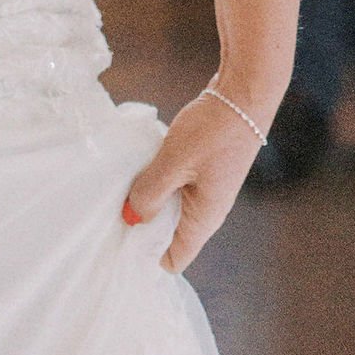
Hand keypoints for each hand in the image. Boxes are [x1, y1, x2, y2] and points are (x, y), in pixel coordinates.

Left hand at [123, 86, 268, 273]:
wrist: (244, 94)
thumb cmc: (213, 131)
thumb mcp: (174, 162)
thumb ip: (150, 192)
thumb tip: (131, 218)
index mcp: (203, 219)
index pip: (174, 259)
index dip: (146, 257)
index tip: (118, 242)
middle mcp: (206, 210)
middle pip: (168, 234)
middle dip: (141, 225)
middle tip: (110, 209)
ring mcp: (205, 189)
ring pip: (169, 206)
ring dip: (147, 197)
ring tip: (120, 186)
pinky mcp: (202, 168)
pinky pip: (174, 185)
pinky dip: (157, 179)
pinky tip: (140, 165)